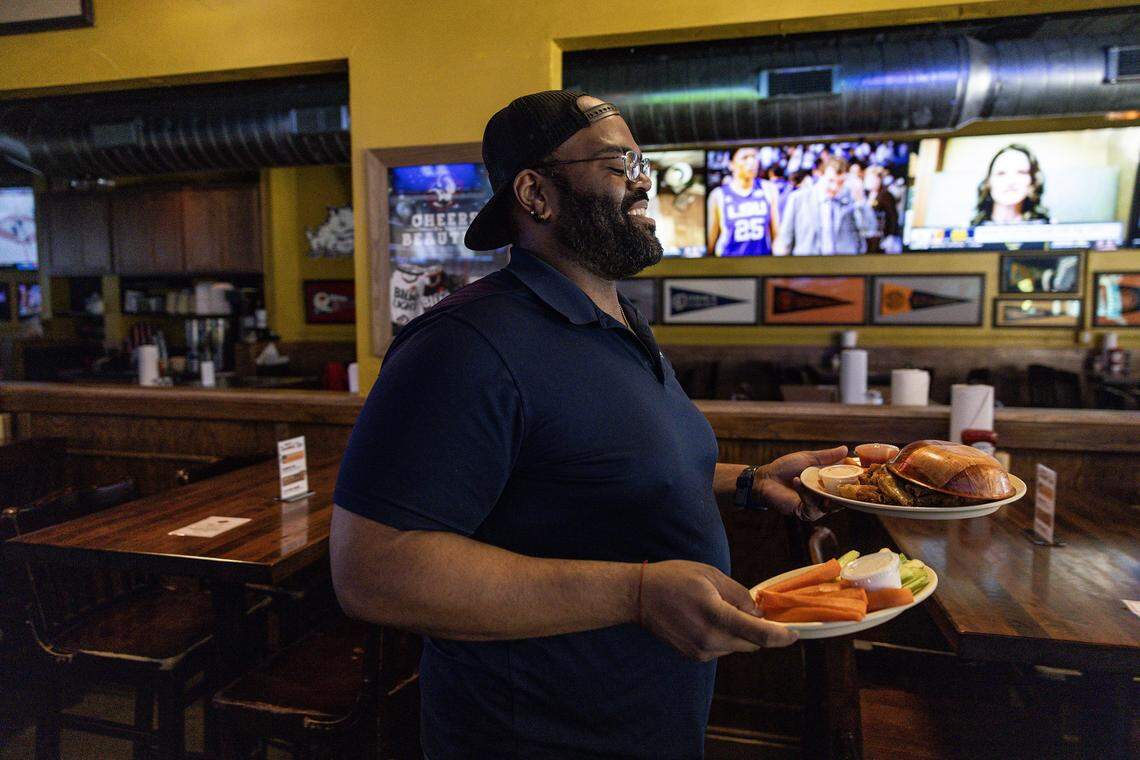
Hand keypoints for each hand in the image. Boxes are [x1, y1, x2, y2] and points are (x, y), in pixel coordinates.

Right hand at [639, 560, 797, 660]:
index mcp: (715, 615)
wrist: (639, 597)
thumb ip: (739, 595)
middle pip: (751, 643)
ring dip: (740, 632)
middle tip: (753, 610)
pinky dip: (724, 636)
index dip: (781, 636)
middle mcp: (710, 639)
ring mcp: (701, 651)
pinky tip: (707, 619)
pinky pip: (722, 648)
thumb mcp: (711, 575)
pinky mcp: (694, 656)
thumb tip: (758, 612)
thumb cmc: (674, 578)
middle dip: (759, 630)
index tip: (795, 634)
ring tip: (719, 609)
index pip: (758, 634)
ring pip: (737, 646)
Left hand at [756, 446, 847, 520]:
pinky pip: (812, 507)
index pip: (847, 482)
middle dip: (846, 491)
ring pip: (829, 504)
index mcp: (828, 482)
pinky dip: (805, 493)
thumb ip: (827, 456)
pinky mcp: (805, 512)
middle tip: (847, 482)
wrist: (766, 478)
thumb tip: (846, 449)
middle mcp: (825, 495)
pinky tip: (797, 481)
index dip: (856, 478)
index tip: (862, 472)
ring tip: (819, 483)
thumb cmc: (786, 467)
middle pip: (843, 497)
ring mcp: (816, 505)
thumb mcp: (808, 458)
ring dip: (824, 492)